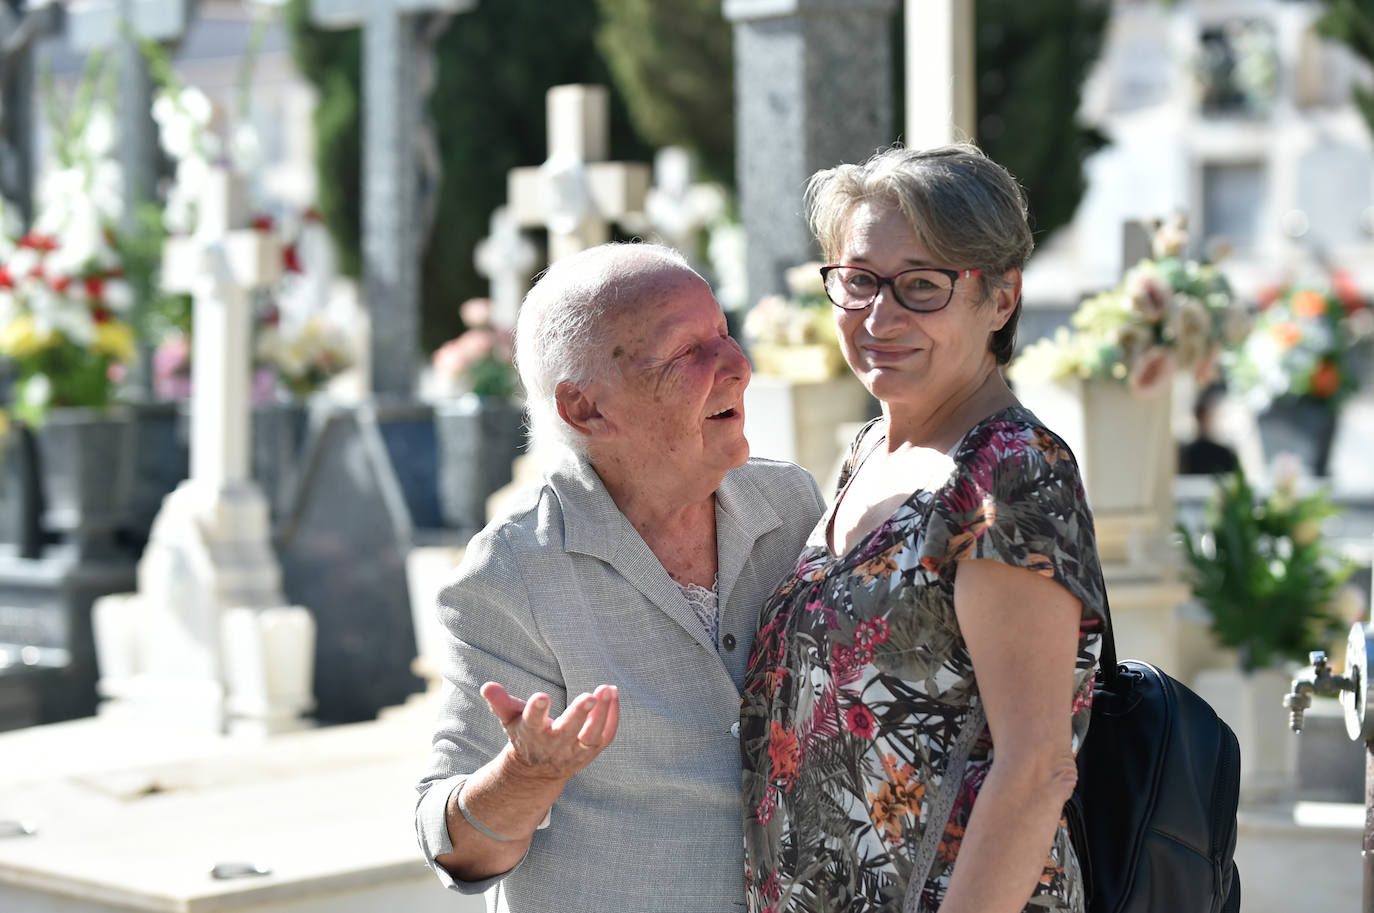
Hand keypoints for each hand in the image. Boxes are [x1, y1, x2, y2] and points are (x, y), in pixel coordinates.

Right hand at [480, 681, 619, 779]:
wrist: (537, 771)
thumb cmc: (524, 735)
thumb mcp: (509, 719)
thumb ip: (500, 703)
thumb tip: (487, 686)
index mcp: (532, 734)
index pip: (533, 723)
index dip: (536, 711)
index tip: (541, 697)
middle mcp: (554, 745)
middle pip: (567, 731)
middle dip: (578, 714)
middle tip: (589, 696)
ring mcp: (574, 751)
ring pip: (591, 737)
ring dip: (602, 714)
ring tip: (608, 689)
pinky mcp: (590, 752)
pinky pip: (605, 736)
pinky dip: (612, 718)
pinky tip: (613, 695)